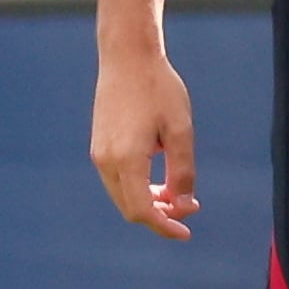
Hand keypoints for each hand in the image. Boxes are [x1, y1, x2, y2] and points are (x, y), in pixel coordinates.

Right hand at [90, 46, 199, 241]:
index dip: (164, 226)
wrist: (127, 56)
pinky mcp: (98, 146)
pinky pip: (117, 180)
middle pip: (130, 208)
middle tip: (190, 206)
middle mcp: (106, 161)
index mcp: (126, 158)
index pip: (142, 210)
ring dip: (149, 202)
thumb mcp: (180, 129)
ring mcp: (98, 154)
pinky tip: (159, 178)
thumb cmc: (158, 88)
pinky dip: (138, 188)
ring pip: (123, 196)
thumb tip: (184, 205)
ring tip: (177, 192)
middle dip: (160, 215)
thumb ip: (183, 170)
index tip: (186, 232)